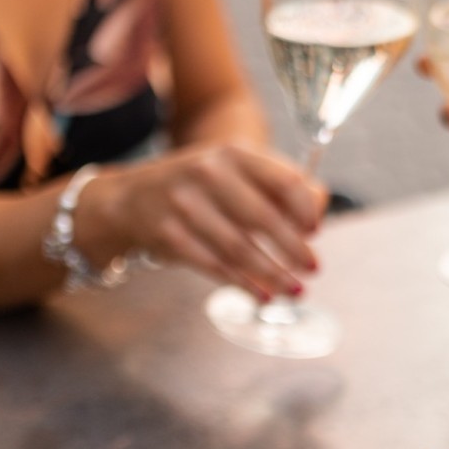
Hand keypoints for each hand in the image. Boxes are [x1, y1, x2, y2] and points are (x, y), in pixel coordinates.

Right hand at [81, 141, 326, 299]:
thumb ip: (279, 188)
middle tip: (313, 269)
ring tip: (295, 290)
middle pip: (263, 218)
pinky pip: (214, 265)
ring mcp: (185, 204)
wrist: (132, 197)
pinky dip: (243, 283)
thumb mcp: (236, 172)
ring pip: (240, 247)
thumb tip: (316, 218)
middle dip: (294, 249)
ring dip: (273, 274)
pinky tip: (262, 295)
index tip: (315, 232)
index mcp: (234, 154)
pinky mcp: (169, 234)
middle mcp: (208, 173)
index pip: (283, 180)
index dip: (305, 209)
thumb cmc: (202, 187)